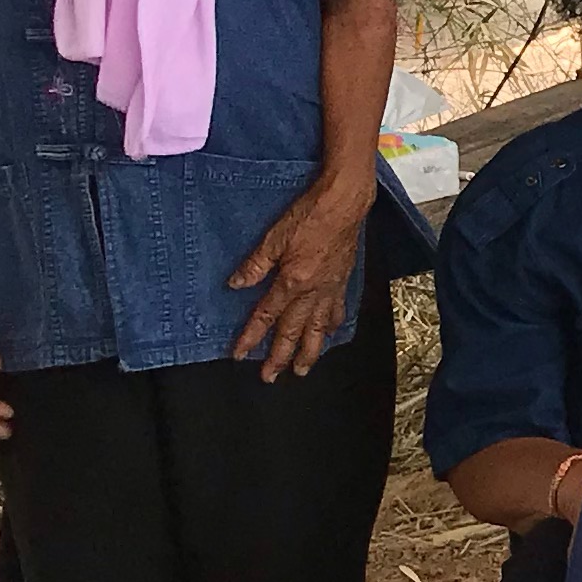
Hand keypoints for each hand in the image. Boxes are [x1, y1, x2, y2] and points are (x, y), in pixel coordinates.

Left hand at [228, 177, 371, 375]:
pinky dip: (332, 327)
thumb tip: (236, 285)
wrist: (345, 203)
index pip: (266, 316)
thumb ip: (255, 265)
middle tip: (270, 377)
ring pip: (318, 329)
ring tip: (301, 370)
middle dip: (279, 357)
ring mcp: (330, 289)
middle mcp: (313, 292)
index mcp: (292, 282)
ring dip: (309, 352)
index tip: (240, 355)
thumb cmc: (310, 215)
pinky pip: (337, 312)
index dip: (251, 337)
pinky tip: (329, 334)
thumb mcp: (274, 237)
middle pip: (293, 331)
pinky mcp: (343, 282)